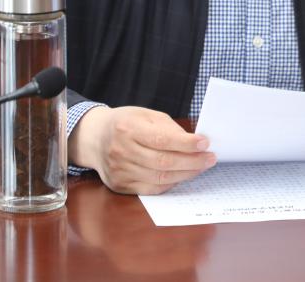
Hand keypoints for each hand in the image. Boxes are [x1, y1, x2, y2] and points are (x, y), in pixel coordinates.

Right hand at [68, 106, 216, 194]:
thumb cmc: (126, 123)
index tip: (205, 143)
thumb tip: (195, 143)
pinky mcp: (120, 186)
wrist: (94, 138)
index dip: (186, 143)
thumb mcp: (146, 115)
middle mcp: (121, 151)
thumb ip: (169, 128)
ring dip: (186, 174)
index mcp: (127, 128)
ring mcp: (119, 171)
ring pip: (160, 178)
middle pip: (163, 161)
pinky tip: (183, 175)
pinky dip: (171, 183)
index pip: (162, 139)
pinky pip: (152, 189)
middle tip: (210, 158)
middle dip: (192, 161)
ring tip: (201, 167)